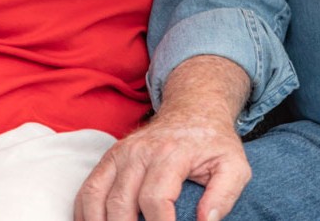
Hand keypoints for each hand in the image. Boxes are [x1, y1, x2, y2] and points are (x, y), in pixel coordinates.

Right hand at [74, 114, 249, 220]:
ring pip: (98, 196)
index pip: (155, 199)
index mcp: (171, 153)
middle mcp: (141, 151)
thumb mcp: (234, 165)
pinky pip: (89, 187)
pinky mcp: (111, 156)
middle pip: (121, 203)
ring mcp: (122, 152)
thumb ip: (224, 194)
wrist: (194, 110)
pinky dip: (85, 213)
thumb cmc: (213, 142)